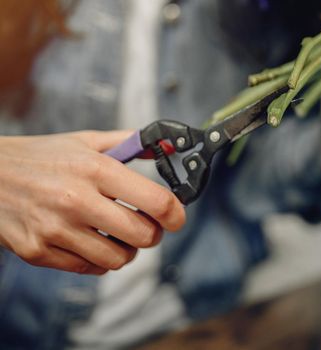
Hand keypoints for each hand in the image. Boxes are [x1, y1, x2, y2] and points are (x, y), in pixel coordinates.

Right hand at [0, 131, 184, 273]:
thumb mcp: (85, 141)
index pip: (156, 201)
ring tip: (119, 235)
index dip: (176, 214)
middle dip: (154, 233)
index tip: (176, 217)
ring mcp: (56, 229)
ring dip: (128, 250)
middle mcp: (77, 200)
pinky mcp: (38, 251)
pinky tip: (93, 241)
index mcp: (95, 169)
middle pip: (143, 236)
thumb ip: (129, 143)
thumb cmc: (41, 156)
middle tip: (147, 226)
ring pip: (119, 258)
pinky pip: (89, 268)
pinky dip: (99, 259)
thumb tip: (165, 147)